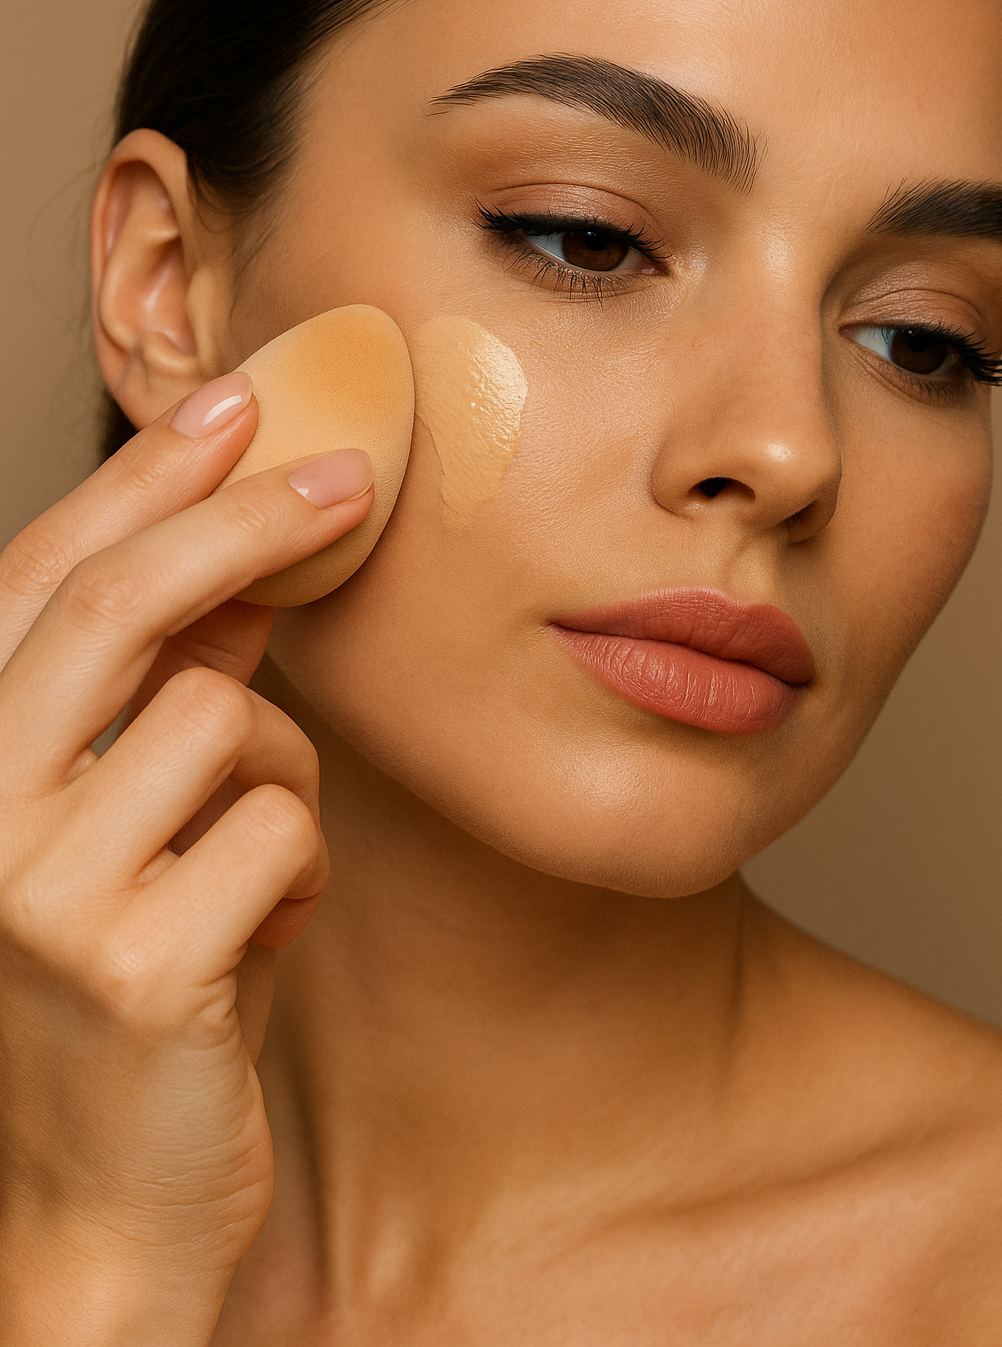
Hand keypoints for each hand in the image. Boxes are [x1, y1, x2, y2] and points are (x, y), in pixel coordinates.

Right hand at [0, 375, 373, 1344]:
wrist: (102, 1210)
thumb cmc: (129, 993)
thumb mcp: (128, 830)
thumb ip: (161, 701)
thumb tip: (242, 571)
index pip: (40, 577)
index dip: (144, 479)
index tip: (239, 404)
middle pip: (122, 607)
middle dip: (247, 523)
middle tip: (350, 480)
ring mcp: (38, 891)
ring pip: (231, 720)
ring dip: (278, 780)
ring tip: (249, 869)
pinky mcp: (133, 963)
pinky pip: (283, 828)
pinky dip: (299, 872)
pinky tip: (256, 939)